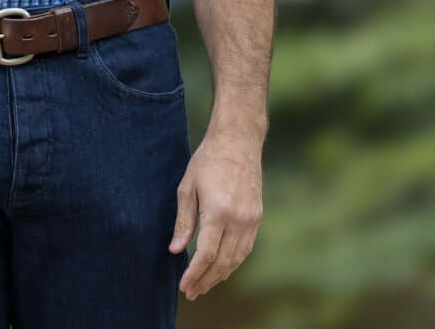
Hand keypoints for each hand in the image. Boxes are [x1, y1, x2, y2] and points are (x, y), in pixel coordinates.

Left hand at [168, 132, 263, 300]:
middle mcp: (238, 219)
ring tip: (204, 285)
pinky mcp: (257, 217)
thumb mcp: (187, 186)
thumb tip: (177, 250)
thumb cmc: (208, 160)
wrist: (238, 141)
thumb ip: (183, 220)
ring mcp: (251, 219)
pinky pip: (246, 248)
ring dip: (221, 275)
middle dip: (206, 280)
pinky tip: (222, 267)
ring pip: (237, 258)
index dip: (195, 273)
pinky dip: (233, 262)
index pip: (206, 253)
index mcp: (218, 211)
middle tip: (191, 293)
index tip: (184, 286)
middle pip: (223, 261)